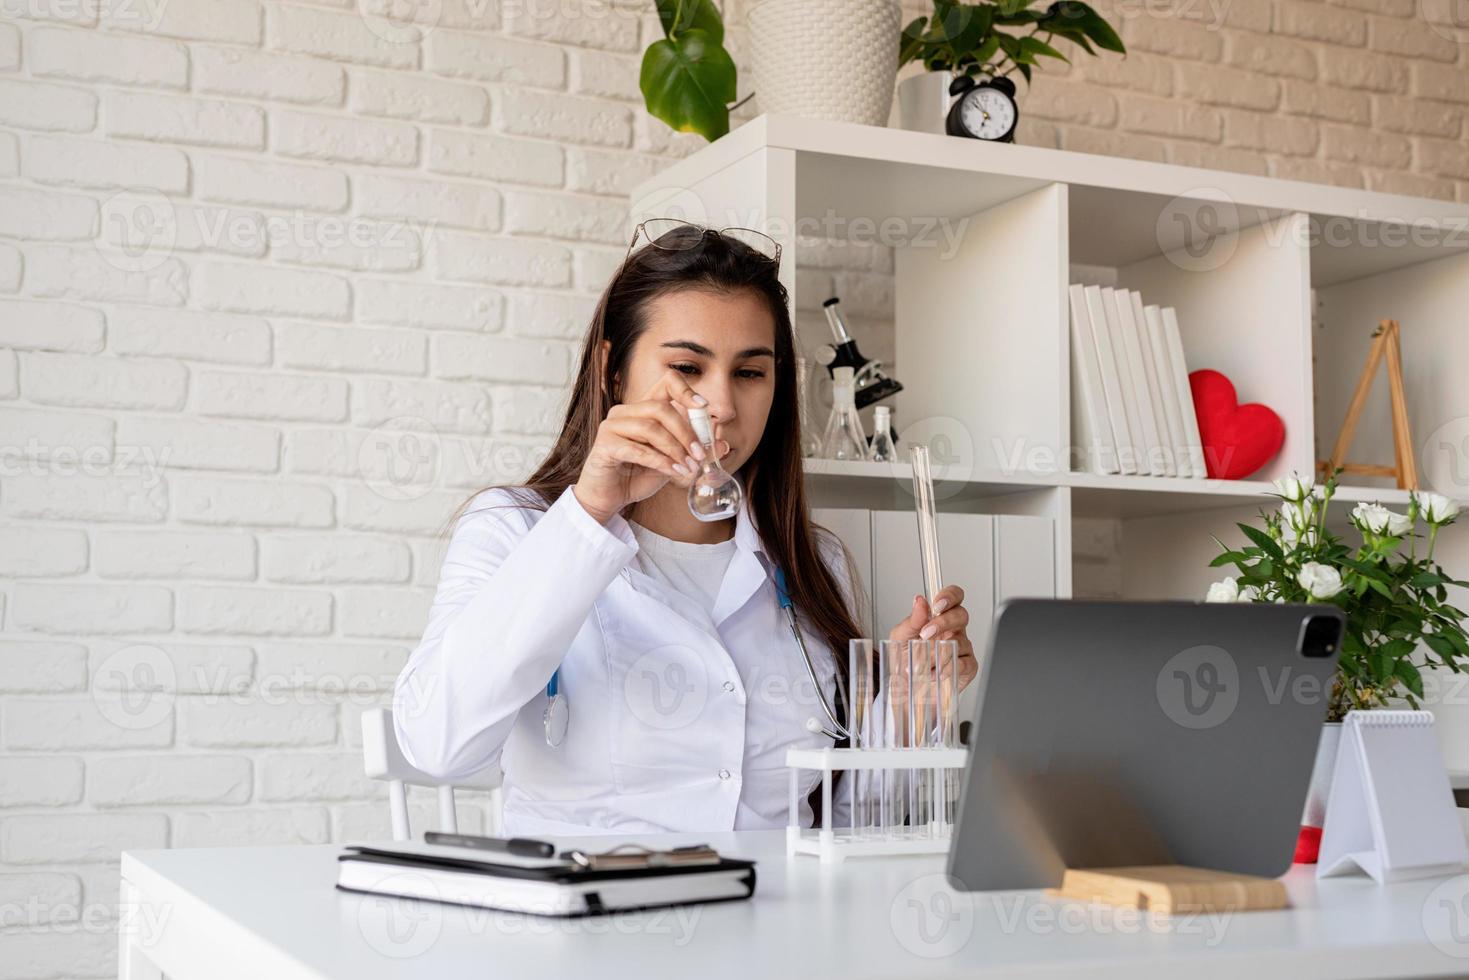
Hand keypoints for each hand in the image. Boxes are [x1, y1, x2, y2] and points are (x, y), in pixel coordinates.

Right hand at [573, 368, 730, 523]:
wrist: (609, 499)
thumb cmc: (637, 477)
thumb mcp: (672, 463)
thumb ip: (692, 452)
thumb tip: (723, 445)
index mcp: (643, 409)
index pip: (666, 383)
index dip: (686, 390)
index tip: (703, 407)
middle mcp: (625, 412)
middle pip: (661, 408)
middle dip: (686, 432)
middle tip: (700, 455)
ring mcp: (612, 426)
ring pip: (651, 428)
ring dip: (675, 449)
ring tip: (688, 467)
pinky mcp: (604, 445)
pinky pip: (637, 449)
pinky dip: (660, 461)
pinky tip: (674, 472)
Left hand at [883, 586, 978, 738]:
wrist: (906, 690)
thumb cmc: (906, 660)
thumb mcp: (901, 637)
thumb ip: (912, 619)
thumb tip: (920, 600)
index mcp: (939, 617)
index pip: (954, 597)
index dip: (950, 596)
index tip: (937, 604)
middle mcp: (954, 630)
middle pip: (961, 615)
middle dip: (943, 623)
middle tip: (925, 635)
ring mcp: (963, 648)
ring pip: (959, 641)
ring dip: (936, 652)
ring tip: (921, 662)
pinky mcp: (968, 667)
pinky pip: (965, 663)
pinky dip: (948, 668)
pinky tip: (935, 672)